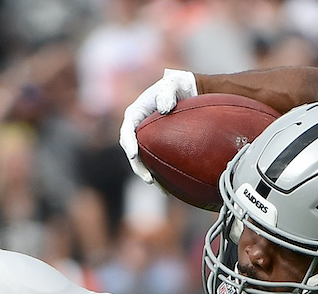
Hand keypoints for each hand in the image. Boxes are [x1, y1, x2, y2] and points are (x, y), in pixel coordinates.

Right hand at [119, 69, 196, 184]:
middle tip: (149, 178)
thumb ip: (167, 92)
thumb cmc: (179, 85)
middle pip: (132, 150)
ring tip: (159, 187)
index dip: (129, 143)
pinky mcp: (155, 146)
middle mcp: (137, 127)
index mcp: (136, 112)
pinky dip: (159, 174)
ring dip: (148, 174)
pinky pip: (154, 162)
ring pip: (142, 160)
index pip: (127, 130)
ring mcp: (146, 138)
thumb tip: (164, 109)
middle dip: (138, 166)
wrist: (189, 91)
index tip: (134, 154)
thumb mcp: (173, 84)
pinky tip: (168, 187)